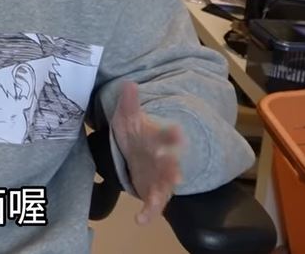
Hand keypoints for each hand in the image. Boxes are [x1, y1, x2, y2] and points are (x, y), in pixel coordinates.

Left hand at [110, 81, 183, 224]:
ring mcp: (160, 179)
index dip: (171, 135)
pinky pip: (153, 206)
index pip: (165, 136)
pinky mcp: (154, 194)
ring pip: (166, 186)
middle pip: (169, 164)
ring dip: (165, 191)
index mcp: (156, 140)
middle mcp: (163, 160)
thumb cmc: (134, 135)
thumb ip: (129, 103)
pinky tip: (140, 221)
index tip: (177, 131)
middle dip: (171, 166)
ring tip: (162, 198)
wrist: (137, 155)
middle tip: (176, 170)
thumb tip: (128, 83)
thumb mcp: (127, 118)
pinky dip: (148, 214)